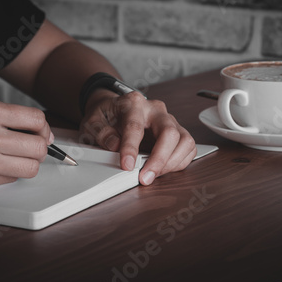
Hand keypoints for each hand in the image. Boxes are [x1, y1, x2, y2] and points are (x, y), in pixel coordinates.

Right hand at [0, 99, 52, 188]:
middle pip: (38, 146)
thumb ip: (6, 116)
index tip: (42, 132)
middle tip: (34, 146)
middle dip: (41, 148)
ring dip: (29, 163)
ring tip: (17, 157)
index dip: (44, 128)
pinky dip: (11, 173)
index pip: (35, 119)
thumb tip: (39, 129)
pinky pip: (11, 178)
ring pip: (30, 167)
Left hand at [80, 90, 196, 184]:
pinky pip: (188, 149)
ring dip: (172, 163)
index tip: (127, 165)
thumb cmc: (106, 115)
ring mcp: (169, 120)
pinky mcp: (177, 133)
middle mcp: (156, 110)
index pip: (136, 126)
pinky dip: (179, 163)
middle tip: (146, 178)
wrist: (115, 110)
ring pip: (185, 141)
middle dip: (159, 159)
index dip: (131, 148)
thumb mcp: (92, 121)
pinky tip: (163, 170)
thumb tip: (115, 145)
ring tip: (153, 175)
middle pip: (170, 132)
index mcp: (133, 103)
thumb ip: (101, 132)